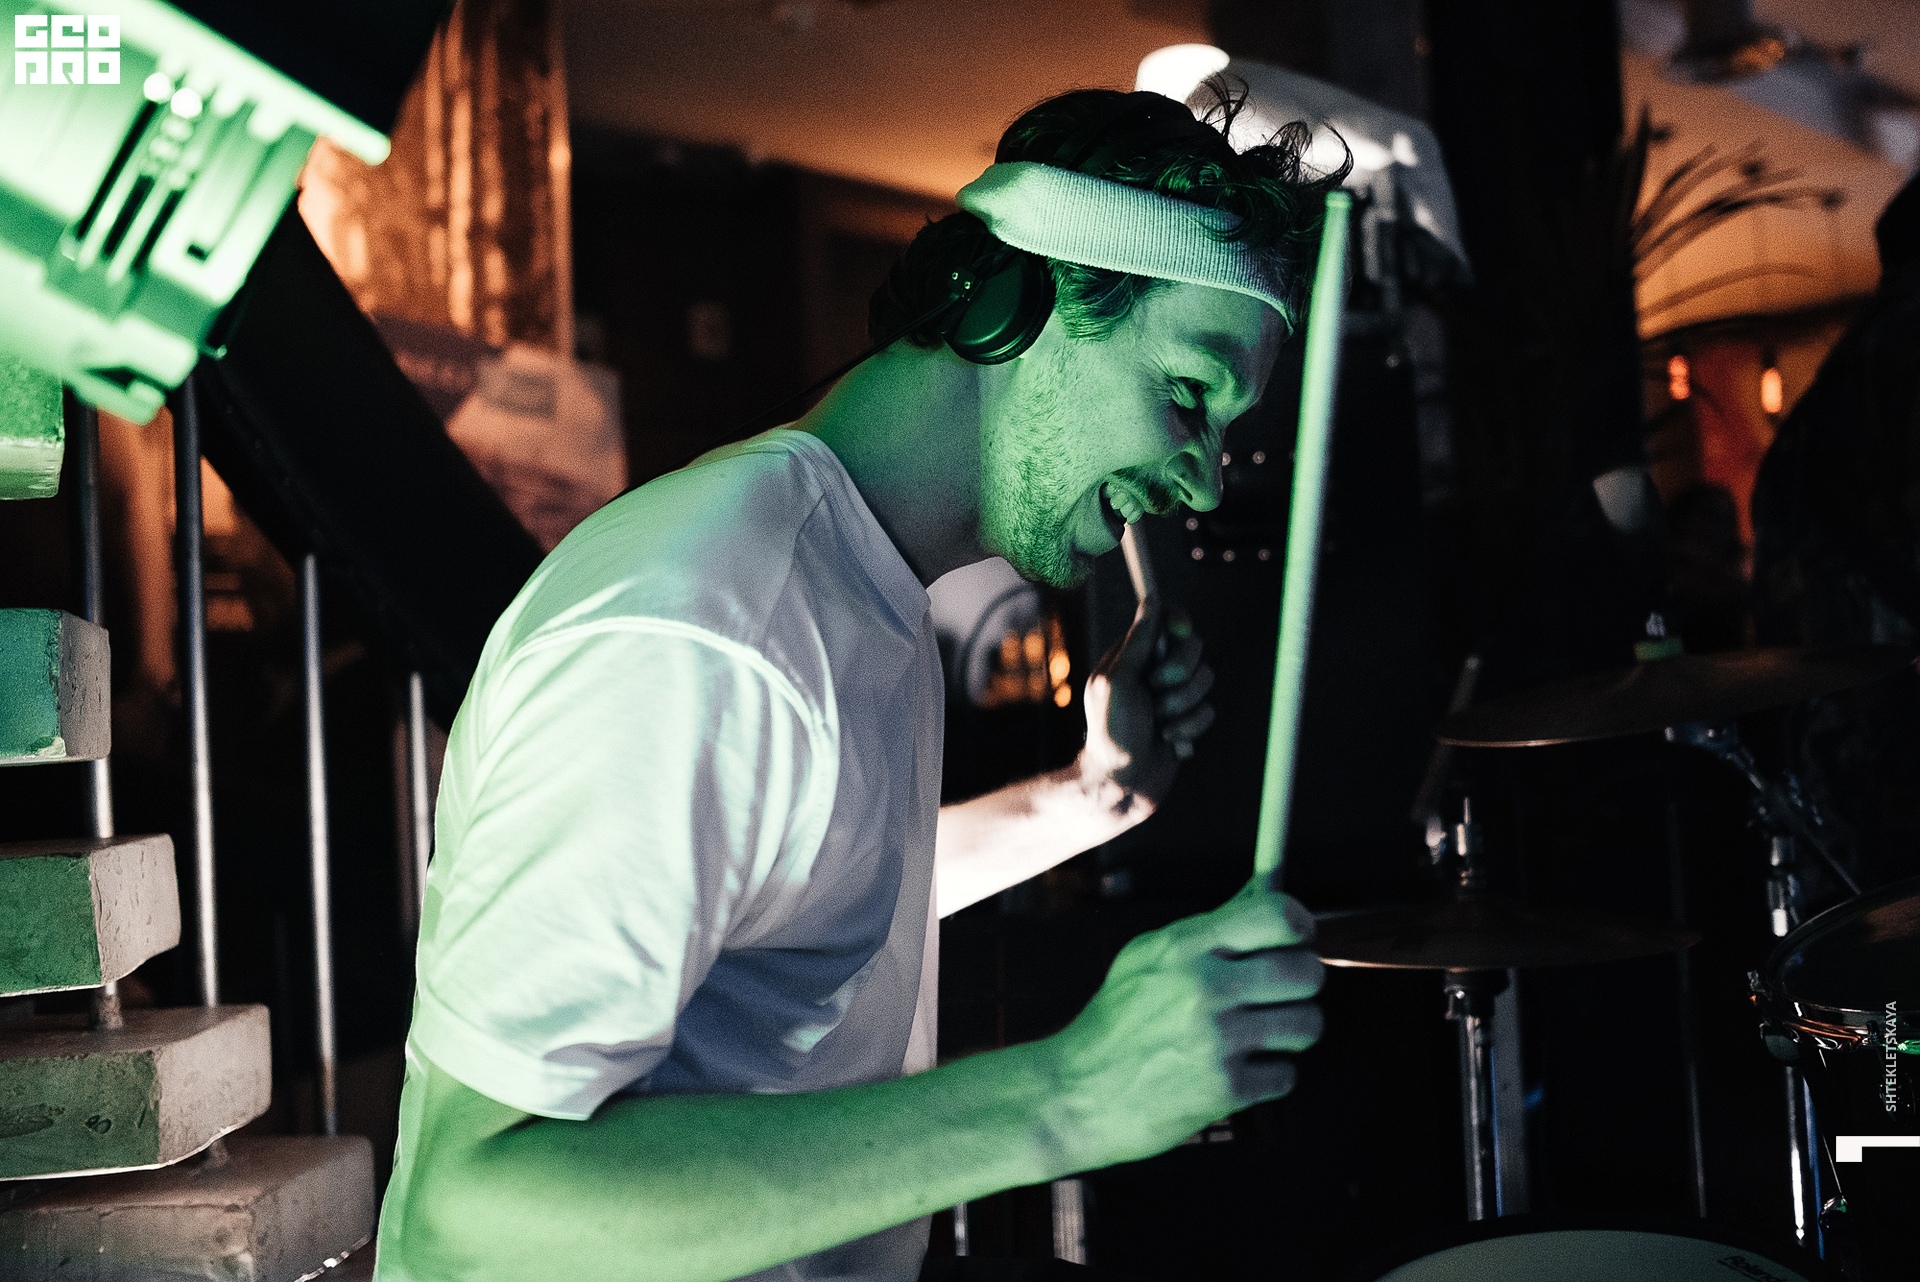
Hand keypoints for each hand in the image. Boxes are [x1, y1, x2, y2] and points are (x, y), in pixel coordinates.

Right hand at [1039, 875, 1322, 1169]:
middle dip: (1301, 985)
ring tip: (1257, 1036)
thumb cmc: (1115, 1023)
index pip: (1277, 916)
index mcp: (1185, 947)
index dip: (1300, 926)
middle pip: (1306, 971)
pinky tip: (1235, 1072)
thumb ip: (1208, 928)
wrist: (1074, 1095)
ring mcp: (1218, 1040)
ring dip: (1290, 1033)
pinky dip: (1267, 1077)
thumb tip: (1262, 893)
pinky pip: (1287, 1075)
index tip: (1297, 938)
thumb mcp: (1146, 959)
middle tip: (1280, 994)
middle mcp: (1205, 988)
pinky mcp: (1226, 1090)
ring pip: (1308, 1024)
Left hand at [1079, 598, 1215, 809]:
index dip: (1179, 621)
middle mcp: (1155, 671)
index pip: (1166, 620)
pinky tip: (1168, 744)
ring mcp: (1173, 696)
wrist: (1122, 786)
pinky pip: (1209, 711)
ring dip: (1183, 708)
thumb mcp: (1117, 682)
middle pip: (1194, 647)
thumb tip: (1152, 599)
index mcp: (1133, 656)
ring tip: (1160, 727)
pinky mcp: (1188, 720)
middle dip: (1180, 674)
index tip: (1180, 632)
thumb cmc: (1112, 733)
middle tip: (1156, 692)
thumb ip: (1138, 642)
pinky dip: (1189, 729)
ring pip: (1206, 681)